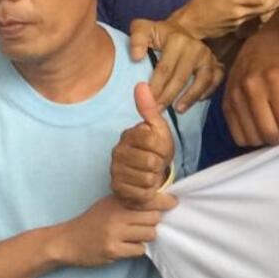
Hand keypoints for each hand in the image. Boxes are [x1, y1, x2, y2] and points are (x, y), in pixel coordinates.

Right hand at [53, 194, 174, 266]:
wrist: (66, 241)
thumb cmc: (91, 222)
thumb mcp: (108, 205)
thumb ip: (129, 201)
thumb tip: (159, 198)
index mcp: (117, 202)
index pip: (148, 198)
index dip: (165, 201)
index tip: (174, 202)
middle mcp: (116, 215)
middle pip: (154, 218)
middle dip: (153, 223)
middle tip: (144, 225)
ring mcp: (115, 234)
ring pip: (149, 234)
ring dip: (146, 237)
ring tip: (133, 236)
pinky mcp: (113, 250)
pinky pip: (139, 250)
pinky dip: (137, 249)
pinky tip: (126, 246)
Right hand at [112, 82, 175, 206]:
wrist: (151, 177)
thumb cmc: (156, 152)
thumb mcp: (159, 130)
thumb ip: (149, 109)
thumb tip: (141, 84)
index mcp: (128, 135)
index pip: (151, 140)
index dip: (163, 148)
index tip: (160, 150)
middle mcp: (117, 152)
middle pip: (150, 162)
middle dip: (159, 165)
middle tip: (156, 165)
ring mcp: (115, 171)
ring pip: (147, 178)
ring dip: (154, 180)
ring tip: (151, 176)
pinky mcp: (117, 189)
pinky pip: (142, 193)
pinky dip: (149, 193)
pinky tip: (144, 187)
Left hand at [127, 18, 222, 109]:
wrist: (181, 31)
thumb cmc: (159, 35)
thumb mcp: (143, 30)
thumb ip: (136, 40)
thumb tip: (136, 57)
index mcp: (177, 40)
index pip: (165, 68)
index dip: (156, 86)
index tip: (148, 100)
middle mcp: (196, 48)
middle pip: (182, 77)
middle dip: (169, 96)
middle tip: (158, 110)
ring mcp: (208, 57)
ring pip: (202, 80)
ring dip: (190, 97)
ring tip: (178, 110)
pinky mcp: (217, 64)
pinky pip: (216, 81)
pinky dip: (208, 92)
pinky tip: (197, 101)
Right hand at [179, 0, 278, 38]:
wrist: (191, 26)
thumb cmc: (199, 3)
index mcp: (233, 1)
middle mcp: (239, 13)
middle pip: (264, 8)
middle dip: (274, 0)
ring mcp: (239, 22)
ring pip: (259, 15)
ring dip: (270, 7)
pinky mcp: (236, 28)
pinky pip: (251, 19)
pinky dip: (258, 12)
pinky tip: (263, 8)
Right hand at [222, 32, 278, 146]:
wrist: (258, 53)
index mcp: (275, 80)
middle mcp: (252, 87)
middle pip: (268, 134)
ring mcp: (235, 96)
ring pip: (253, 138)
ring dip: (264, 140)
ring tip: (270, 129)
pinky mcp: (225, 105)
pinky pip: (238, 137)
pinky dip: (250, 139)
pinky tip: (257, 129)